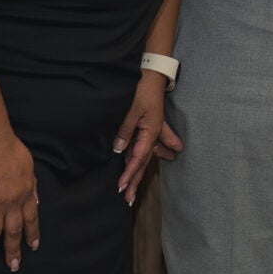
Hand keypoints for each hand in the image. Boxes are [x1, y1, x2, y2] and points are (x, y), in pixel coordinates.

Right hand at [0, 130, 39, 270]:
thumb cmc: (9, 149)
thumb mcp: (28, 166)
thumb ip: (31, 185)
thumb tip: (35, 200)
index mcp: (25, 193)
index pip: (31, 219)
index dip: (32, 234)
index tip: (32, 246)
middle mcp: (11, 202)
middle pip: (13, 231)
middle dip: (13, 250)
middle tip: (13, 266)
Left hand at [114, 73, 183, 204]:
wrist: (152, 74)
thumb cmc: (143, 90)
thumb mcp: (133, 109)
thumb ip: (126, 130)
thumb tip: (120, 150)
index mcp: (151, 132)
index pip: (138, 158)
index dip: (129, 173)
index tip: (121, 186)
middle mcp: (152, 135)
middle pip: (143, 162)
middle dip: (135, 181)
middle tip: (128, 199)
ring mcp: (151, 131)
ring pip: (145, 156)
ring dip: (140, 172)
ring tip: (134, 190)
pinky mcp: (147, 127)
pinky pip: (146, 146)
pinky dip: (145, 157)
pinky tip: (151, 163)